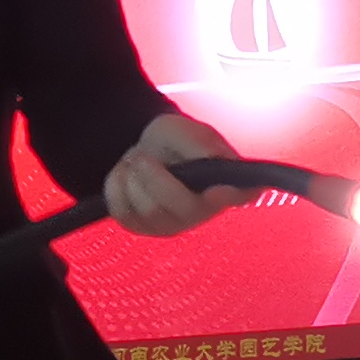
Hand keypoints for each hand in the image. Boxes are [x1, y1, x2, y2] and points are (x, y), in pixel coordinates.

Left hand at [104, 109, 238, 237]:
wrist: (145, 150)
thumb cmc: (175, 142)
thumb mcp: (188, 132)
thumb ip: (200, 145)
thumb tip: (211, 158)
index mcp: (226, 184)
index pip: (242, 196)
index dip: (233, 196)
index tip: (221, 189)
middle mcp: (204, 212)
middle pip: (183, 208)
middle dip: (156, 178)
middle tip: (143, 157)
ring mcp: (172, 225)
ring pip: (148, 211)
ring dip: (134, 178)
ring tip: (139, 163)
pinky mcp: (141, 227)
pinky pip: (121, 211)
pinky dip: (117, 186)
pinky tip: (128, 177)